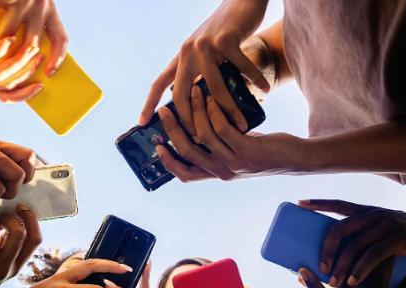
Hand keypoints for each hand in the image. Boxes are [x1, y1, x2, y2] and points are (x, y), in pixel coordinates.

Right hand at [0, 0, 68, 76]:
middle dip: (19, 62)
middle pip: (32, 44)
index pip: (61, 40)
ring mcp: (24, 1)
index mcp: (51, 11)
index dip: (58, 59)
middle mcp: (41, 7)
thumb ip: (36, 17)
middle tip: (5, 71)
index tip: (49, 73)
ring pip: (9, 33)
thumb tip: (27, 47)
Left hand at [139, 0, 269, 133]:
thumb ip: (201, 72)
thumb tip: (203, 103)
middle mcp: (188, 52)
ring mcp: (205, 46)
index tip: (141, 123)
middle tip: (204, 139)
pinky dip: (255, 81)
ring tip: (241, 125)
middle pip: (183, 95)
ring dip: (229, 111)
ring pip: (215, 89)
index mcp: (181, 57)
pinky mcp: (226, 40)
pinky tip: (264, 91)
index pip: (160, 83)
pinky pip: (241, 69)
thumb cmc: (226, 30)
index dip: (148, 104)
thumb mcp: (206, 51)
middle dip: (192, 121)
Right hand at [156, 87, 302, 181]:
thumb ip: (218, 146)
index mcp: (216, 174)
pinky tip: (211, 98)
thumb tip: (197, 128)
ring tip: (191, 92)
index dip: (168, 161)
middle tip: (164, 110)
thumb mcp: (237, 151)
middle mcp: (222, 172)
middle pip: (187, 152)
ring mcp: (234, 163)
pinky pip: (223, 130)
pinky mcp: (246, 151)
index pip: (185, 174)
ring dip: (194, 112)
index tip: (157, 144)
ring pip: (203, 136)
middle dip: (173, 129)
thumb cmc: (264, 151)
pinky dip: (213, 112)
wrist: (295, 158)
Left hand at [298, 199, 405, 286]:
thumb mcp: (386, 232)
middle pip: (341, 228)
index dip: (320, 203)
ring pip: (355, 245)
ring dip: (341, 266)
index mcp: (370, 212)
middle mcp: (376, 215)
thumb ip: (366, 237)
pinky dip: (360, 270)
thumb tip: (337, 253)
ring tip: (333, 282)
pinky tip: (353, 282)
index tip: (300, 203)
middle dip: (326, 248)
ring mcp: (388, 225)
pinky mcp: (400, 238)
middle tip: (320, 267)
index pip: (340, 204)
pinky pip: (373, 255)